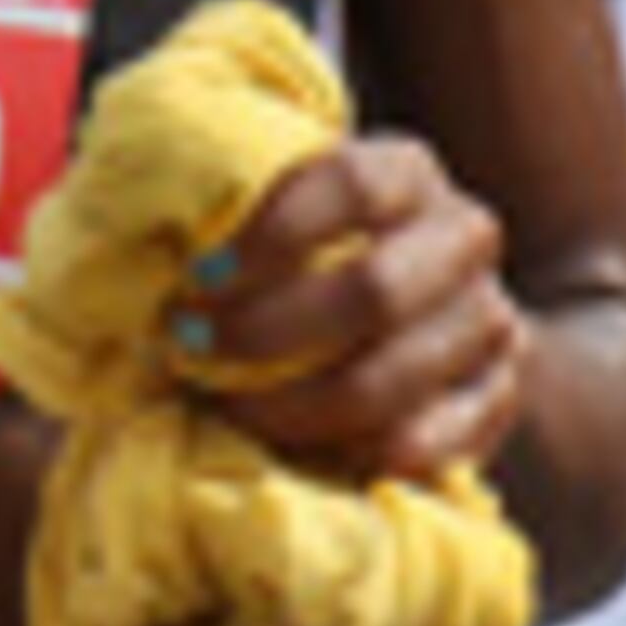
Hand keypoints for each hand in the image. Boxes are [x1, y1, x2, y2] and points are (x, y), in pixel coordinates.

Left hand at [169, 135, 527, 487]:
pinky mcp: (501, 393)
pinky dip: (360, 455)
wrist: (402, 322)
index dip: (271, 234)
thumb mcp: (264, 217)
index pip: (352, 182)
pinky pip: (436, 441)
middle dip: (269, 334)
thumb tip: (124, 229)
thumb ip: (213, 212)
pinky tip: (308, 450)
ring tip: (232, 410)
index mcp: (407, 170)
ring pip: (399, 377)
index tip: (198, 278)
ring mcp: (491, 315)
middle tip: (195, 353)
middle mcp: (463, 233)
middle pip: (378, 290)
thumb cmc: (293, 264)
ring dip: (298, 406)